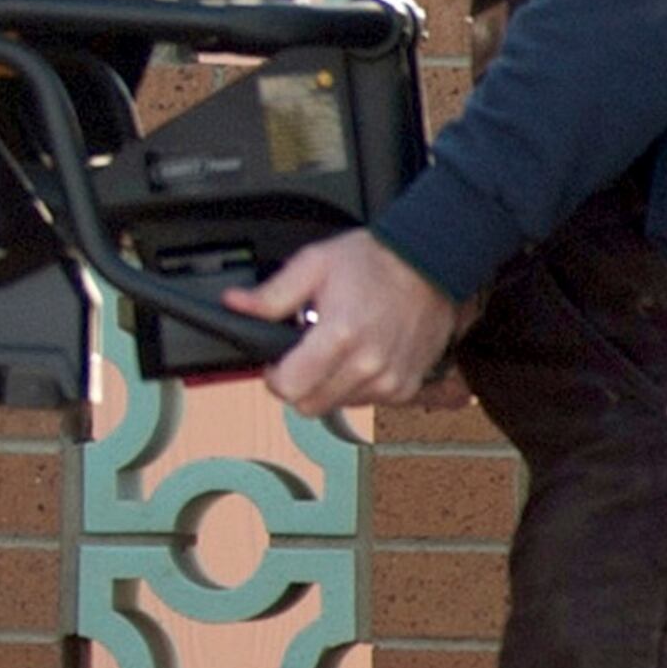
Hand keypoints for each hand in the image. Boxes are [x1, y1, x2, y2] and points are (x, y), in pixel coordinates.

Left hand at [226, 230, 459, 419]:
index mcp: (339, 336)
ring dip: (328, 385)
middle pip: (309, 405)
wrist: (432, 264)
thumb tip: (234, 304)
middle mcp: (367, 366)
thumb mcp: (314, 264)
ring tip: (337, 349)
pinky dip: (356, 386)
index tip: (277, 361)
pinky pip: (366, 402)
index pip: (289, 388)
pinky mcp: (406, 388)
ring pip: (337, 406)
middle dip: (298, 384)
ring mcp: (390, 381)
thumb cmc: (374, 262)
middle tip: (304, 354)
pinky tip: (360, 356)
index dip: (274, 376)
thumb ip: (271, 294)